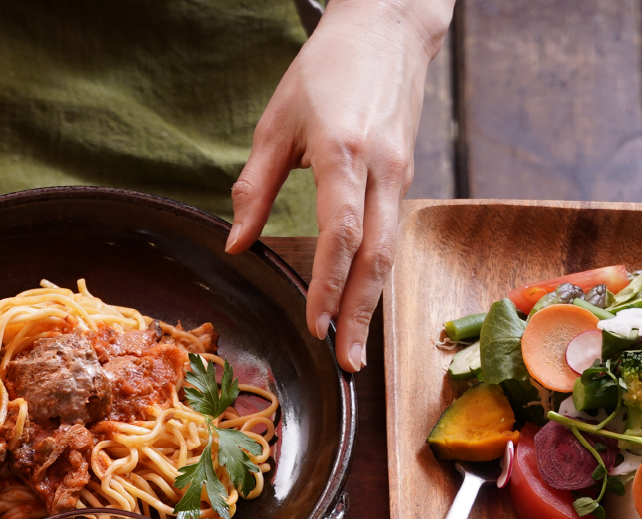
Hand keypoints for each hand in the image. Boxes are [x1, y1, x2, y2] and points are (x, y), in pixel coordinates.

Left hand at [229, 0, 452, 373]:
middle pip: (375, 254)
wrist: (387, 26)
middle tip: (347, 362)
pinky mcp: (405, 176)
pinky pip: (392, 235)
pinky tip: (361, 304)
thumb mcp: (277, 121)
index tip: (315, 324)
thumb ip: (254, 187)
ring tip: (355, 348)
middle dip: (360, 312)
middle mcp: (381, 168)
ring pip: (390, 250)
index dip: (329, 283)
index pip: (341, 231)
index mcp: (344, 151)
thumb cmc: (327, 69)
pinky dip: (376, 275)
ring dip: (372, 303)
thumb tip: (236, 246)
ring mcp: (400, 173)